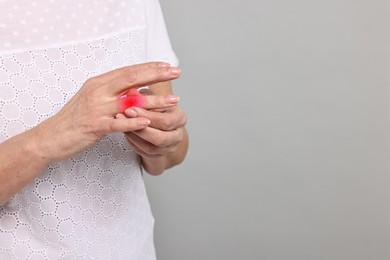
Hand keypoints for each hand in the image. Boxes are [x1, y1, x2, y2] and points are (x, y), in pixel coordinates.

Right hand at [34, 62, 180, 161]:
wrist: (51, 136)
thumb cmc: (74, 118)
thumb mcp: (92, 98)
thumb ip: (111, 91)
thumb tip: (133, 86)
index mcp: (99, 83)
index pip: (128, 71)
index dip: (149, 67)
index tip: (167, 65)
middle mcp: (98, 91)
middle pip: (131, 78)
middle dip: (156, 74)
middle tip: (176, 72)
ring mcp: (96, 108)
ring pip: (129, 102)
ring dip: (154, 101)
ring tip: (173, 101)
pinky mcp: (94, 126)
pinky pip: (117, 124)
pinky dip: (133, 122)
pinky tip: (148, 121)